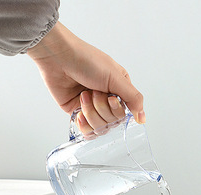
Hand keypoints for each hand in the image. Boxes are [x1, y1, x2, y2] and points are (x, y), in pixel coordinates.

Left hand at [27, 22, 144, 137]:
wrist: (58, 58)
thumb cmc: (87, 60)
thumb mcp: (116, 77)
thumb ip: (133, 99)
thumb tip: (142, 118)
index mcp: (120, 91)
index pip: (125, 114)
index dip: (116, 109)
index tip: (109, 96)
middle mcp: (108, 101)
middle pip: (112, 122)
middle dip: (101, 108)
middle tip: (93, 91)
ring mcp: (93, 108)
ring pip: (99, 128)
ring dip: (90, 112)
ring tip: (83, 96)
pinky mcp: (78, 113)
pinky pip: (87, 131)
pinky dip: (83, 124)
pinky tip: (79, 112)